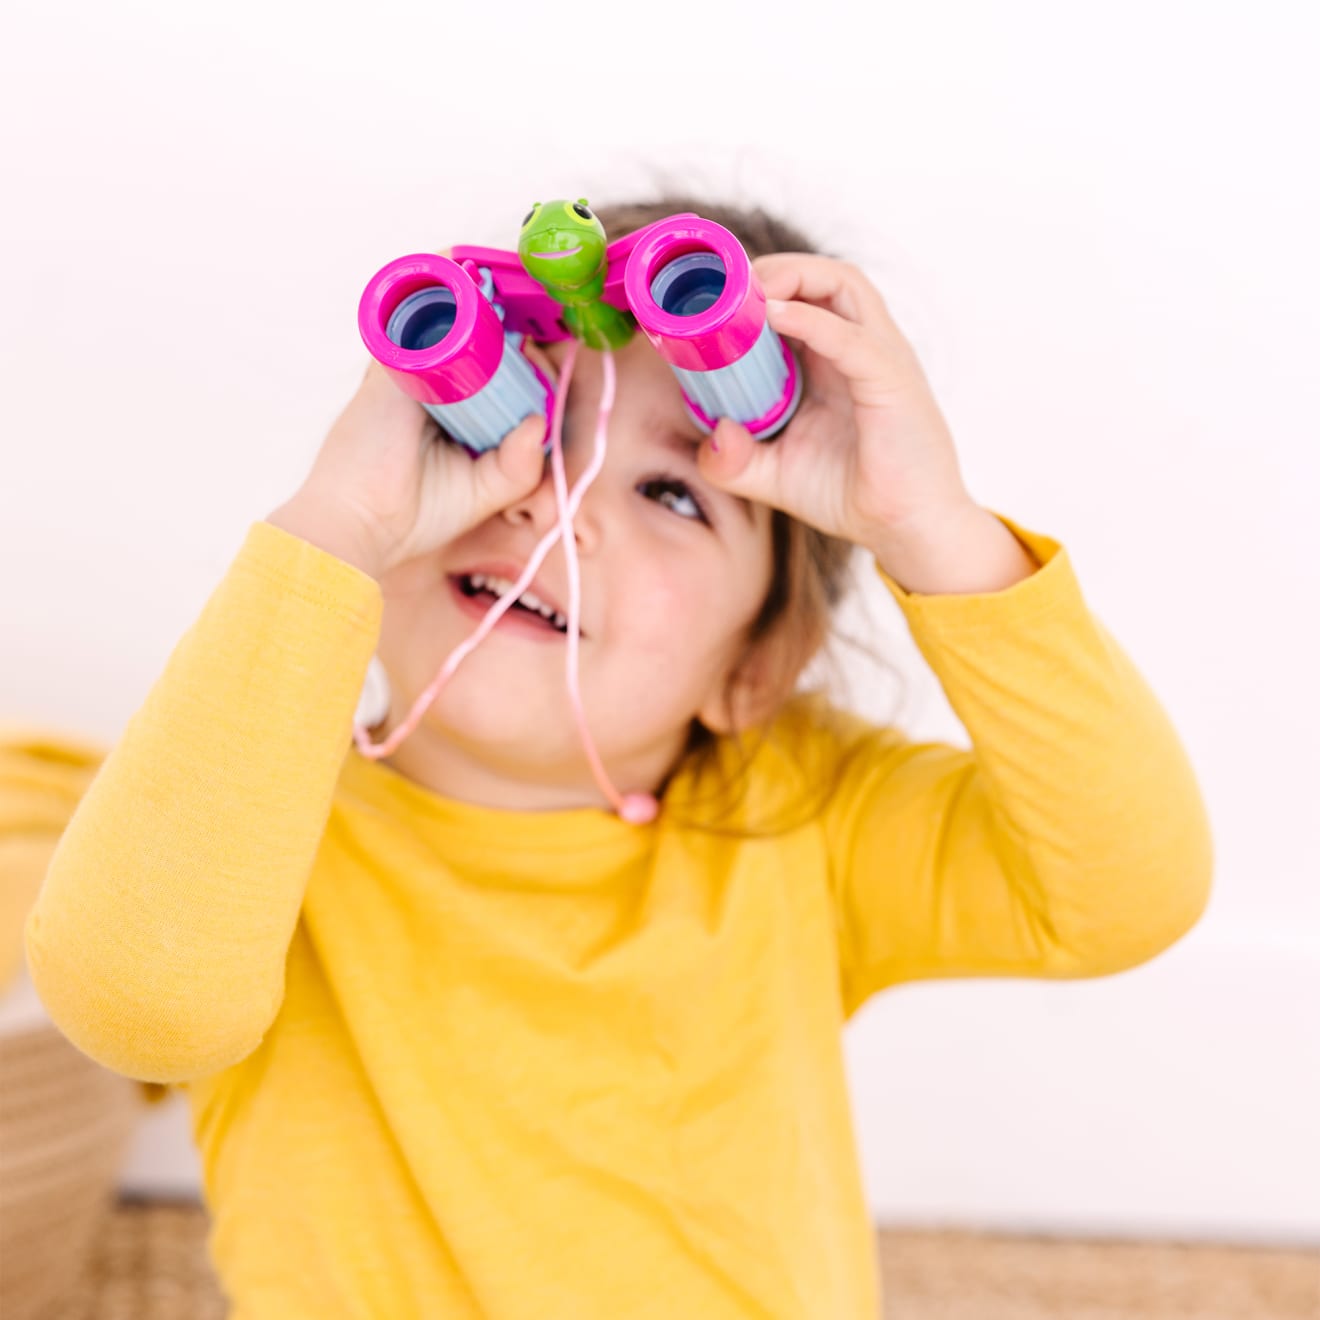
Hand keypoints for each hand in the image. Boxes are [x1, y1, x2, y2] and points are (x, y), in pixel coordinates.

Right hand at [268, 249, 550, 578]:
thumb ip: (520, 465)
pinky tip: (465, 268)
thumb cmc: (417, 513)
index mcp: (458, 414)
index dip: (529, 363)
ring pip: (448, 316)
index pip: (500, 375)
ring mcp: (408, 368)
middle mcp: (433, 385)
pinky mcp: (389, 359)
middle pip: (480, 340)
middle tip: (541, 327)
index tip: (549, 358)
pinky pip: (410, 309)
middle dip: (512, 328)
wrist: (362, 521)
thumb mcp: (485, 491)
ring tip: (507, 285)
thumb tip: (540, 422)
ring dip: (479, 296)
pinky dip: (436, 284)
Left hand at [696, 253, 982, 567]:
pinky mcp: (892, 384)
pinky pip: (852, 339)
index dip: (761, 288)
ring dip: (793, 276)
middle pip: (826, 275)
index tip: (714, 302)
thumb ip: (734, 460)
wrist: (907, 530)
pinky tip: (772, 317)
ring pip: (845, 285)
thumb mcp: (774, 476)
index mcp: (837, 361)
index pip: (805, 296)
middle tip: (726, 289)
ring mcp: (881, 360)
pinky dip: (810, 320)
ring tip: (748, 294)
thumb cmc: (853, 495)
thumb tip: (712, 434)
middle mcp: (863, 348)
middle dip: (775, 269)